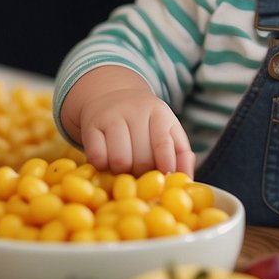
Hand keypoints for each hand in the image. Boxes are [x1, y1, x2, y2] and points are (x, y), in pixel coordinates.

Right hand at [79, 88, 194, 176]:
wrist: (112, 96)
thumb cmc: (146, 123)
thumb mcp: (168, 130)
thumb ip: (181, 154)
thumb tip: (187, 181)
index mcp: (159, 112)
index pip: (164, 145)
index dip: (166, 167)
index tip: (165, 179)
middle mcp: (135, 110)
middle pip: (142, 159)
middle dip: (143, 173)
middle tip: (141, 174)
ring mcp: (111, 116)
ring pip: (119, 160)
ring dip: (122, 173)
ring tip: (125, 168)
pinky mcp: (91, 125)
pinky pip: (97, 157)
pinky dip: (103, 166)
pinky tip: (107, 162)